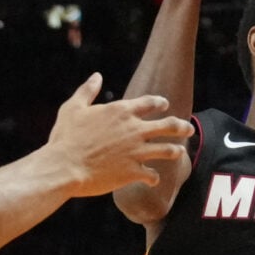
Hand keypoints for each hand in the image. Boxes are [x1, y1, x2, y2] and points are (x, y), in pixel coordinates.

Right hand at [44, 75, 191, 195]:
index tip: (165, 105)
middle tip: (189, 128)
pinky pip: (152, 175)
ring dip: (175, 151)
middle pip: (168, 125)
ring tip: (180, 152)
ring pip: (167, 150)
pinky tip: (153, 178)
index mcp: (121, 111)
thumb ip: (87, 91)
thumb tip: (96, 76)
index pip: (150, 103)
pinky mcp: (134, 172)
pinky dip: (154, 177)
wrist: (64, 167)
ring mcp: (136, 151)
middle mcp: (134, 129)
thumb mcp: (73, 108)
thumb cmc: (65, 137)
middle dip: (181, 126)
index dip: (160, 103)